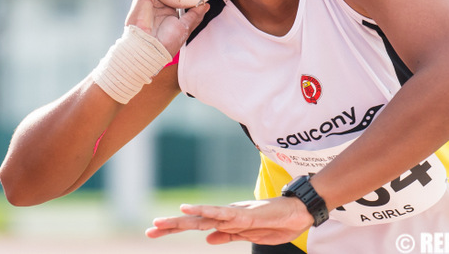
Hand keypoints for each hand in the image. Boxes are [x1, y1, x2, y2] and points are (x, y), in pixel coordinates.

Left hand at [145, 196, 313, 244]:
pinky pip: (221, 213)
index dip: (174, 228)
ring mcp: (234, 214)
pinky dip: (204, 210)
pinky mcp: (244, 214)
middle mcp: (225, 215)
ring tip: (162, 222)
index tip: (153, 232)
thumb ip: (227, 236)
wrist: (298, 213)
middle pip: (193, 221)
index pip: (195, 225)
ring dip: (181, 219)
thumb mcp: (248, 235)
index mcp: (225, 222)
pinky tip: (189, 208)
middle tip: (149, 230)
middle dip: (171, 226)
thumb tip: (206, 240)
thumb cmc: (275, 223)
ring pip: (203, 216)